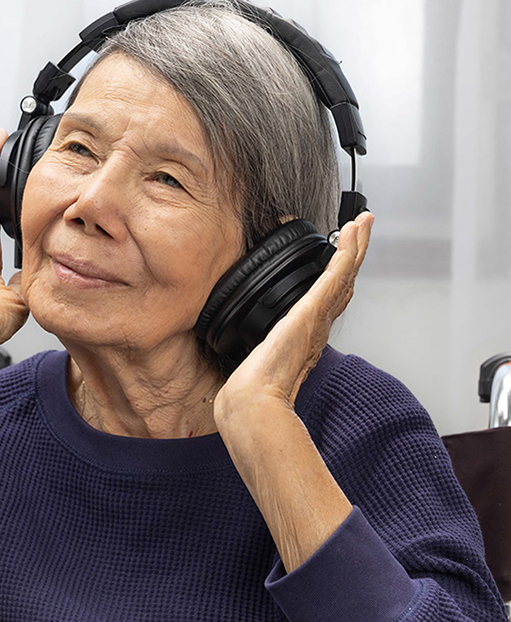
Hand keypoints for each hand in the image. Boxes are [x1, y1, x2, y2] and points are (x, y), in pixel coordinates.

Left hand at [214, 212, 373, 425]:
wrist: (256, 399)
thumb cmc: (258, 387)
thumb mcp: (267, 361)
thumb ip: (271, 354)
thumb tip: (259, 358)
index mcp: (310, 334)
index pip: (332, 297)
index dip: (342, 275)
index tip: (346, 257)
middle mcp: (320, 325)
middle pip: (346, 281)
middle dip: (356, 254)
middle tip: (364, 227)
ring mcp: (319, 317)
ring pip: (345, 274)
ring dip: (355, 246)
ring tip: (363, 222)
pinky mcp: (312, 310)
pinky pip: (334, 275)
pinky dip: (346, 253)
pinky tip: (351, 234)